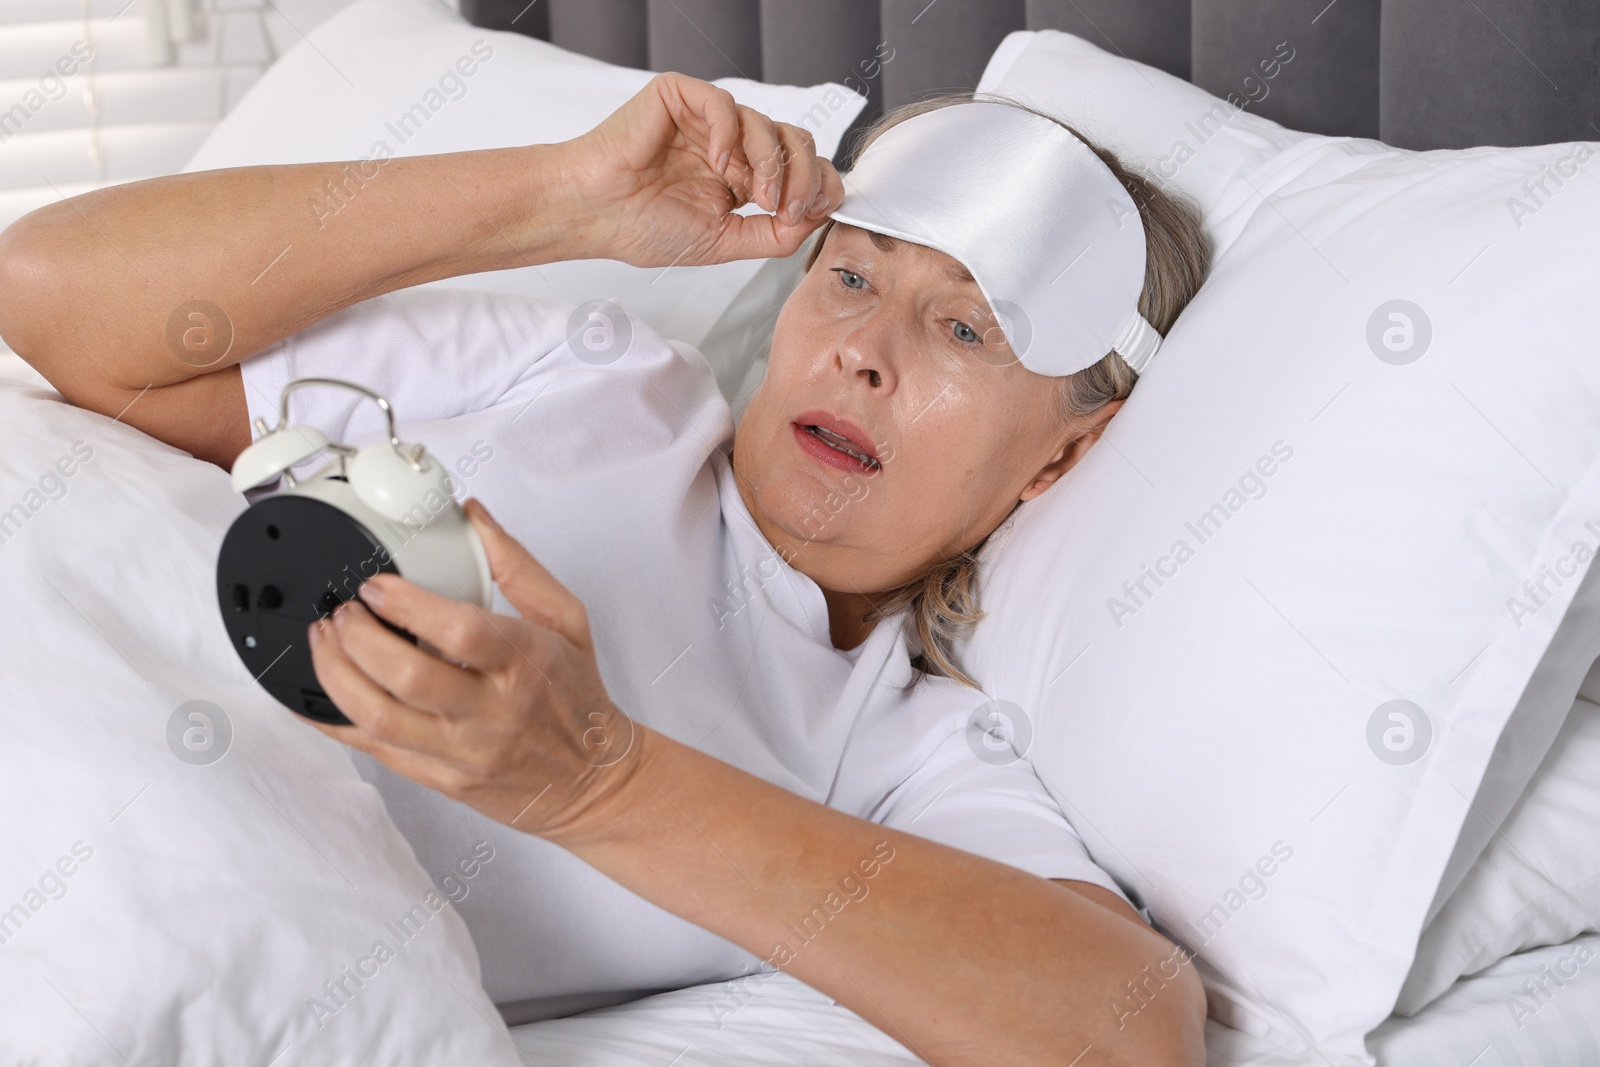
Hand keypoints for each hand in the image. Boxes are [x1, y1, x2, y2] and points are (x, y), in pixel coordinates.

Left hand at [305, 498, 644, 843]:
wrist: (590, 778)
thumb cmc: (576, 696)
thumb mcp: (566, 620)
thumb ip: (518, 566)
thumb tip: (473, 517)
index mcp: (524, 662)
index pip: (459, 631)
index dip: (406, 604)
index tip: (375, 585)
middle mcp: (491, 710)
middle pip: (407, 675)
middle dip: (357, 637)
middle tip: (340, 612)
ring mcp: (463, 751)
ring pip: (379, 717)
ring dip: (335, 675)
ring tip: (324, 642)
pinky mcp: (441, 779)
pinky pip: (373, 751)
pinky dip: (333, 721)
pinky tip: (313, 694)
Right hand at [562, 71, 844, 266]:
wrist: (595, 214)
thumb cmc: (644, 227)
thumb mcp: (724, 242)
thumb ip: (773, 234)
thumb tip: (817, 218)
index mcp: (741, 178)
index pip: (798, 167)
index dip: (816, 185)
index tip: (813, 212)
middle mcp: (730, 146)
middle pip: (793, 141)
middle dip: (801, 176)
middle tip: (787, 208)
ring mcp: (707, 120)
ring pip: (766, 123)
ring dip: (769, 162)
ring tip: (752, 194)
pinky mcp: (681, 97)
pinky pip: (723, 104)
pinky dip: (728, 135)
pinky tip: (716, 164)